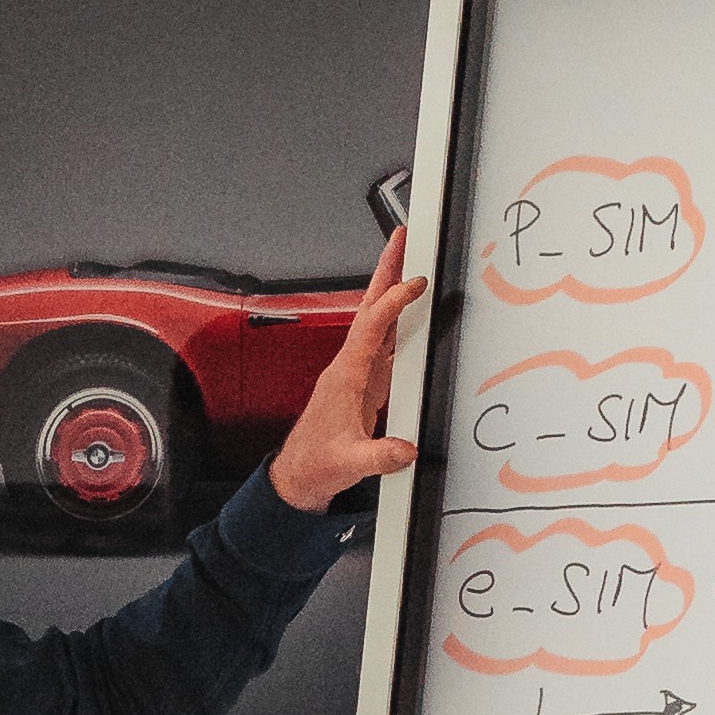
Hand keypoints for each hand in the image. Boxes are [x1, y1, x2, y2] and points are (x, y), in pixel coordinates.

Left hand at [267, 231, 429, 513]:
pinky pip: (384, 344)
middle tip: (402, 238)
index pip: (371, 329)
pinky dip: (397, 322)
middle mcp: (349, 367)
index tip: (415, 284)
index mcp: (346, 377)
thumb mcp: (349, 464)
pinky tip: (410, 314)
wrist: (299, 477)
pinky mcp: (363, 384)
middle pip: (370, 309)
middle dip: (386, 272)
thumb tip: (407, 448)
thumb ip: (378, 456)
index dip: (392, 304)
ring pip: (377, 322)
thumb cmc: (317, 465)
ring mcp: (356, 373)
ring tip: (411, 263)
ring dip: (392, 291)